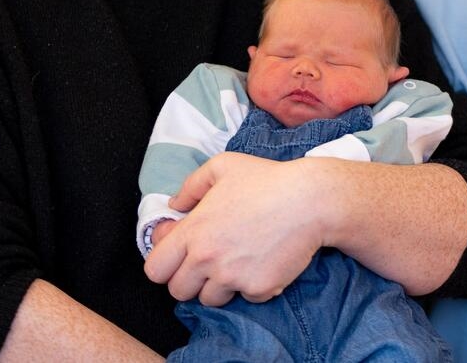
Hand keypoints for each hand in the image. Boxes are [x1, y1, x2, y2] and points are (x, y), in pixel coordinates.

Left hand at [142, 152, 326, 306]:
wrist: (310, 200)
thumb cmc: (267, 180)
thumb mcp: (223, 167)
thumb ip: (191, 185)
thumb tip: (175, 205)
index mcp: (194, 231)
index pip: (155, 270)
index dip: (165, 265)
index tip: (181, 257)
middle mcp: (207, 258)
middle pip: (178, 291)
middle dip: (190, 280)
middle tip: (211, 261)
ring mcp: (233, 277)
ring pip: (210, 300)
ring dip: (220, 286)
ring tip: (239, 259)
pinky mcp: (258, 289)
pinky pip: (246, 297)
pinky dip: (253, 285)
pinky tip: (264, 260)